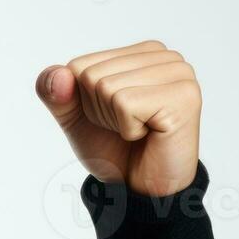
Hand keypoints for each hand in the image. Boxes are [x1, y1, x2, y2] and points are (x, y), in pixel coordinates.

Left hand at [36, 40, 200, 196]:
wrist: (139, 186)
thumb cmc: (114, 147)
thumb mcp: (73, 117)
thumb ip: (54, 93)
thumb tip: (57, 74)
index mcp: (140, 52)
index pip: (79, 65)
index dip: (83, 100)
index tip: (111, 115)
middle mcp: (163, 56)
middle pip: (91, 75)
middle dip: (99, 111)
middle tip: (127, 127)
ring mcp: (179, 73)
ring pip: (107, 88)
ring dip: (114, 121)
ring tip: (140, 130)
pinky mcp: (184, 96)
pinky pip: (125, 104)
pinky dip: (128, 129)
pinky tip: (151, 134)